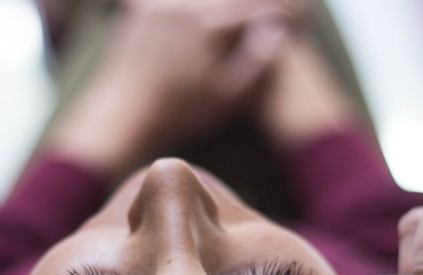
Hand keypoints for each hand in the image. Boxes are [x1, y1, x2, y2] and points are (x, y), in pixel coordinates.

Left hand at [48, 0, 286, 181]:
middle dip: (252, 4)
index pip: (256, 7)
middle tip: (274, 7)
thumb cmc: (178, 113)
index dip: (281, 8)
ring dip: (223, 4)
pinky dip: (189, 3)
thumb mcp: (225, 98)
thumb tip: (275, 30)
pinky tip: (195, 7)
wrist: (122, 114)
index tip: (299, 12)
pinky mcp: (140, 13)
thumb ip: (254, 62)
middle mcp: (187, 7)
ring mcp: (161, 6)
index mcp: (212, 27)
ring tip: (237, 10)